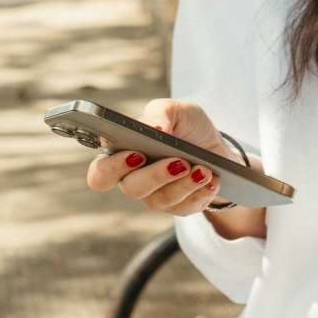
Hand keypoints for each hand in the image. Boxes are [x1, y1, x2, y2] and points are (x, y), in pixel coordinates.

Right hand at [86, 98, 229, 216]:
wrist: (216, 147)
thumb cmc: (188, 127)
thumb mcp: (177, 110)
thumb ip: (161, 112)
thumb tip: (155, 127)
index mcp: (123, 153)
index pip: (101, 172)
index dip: (113, 168)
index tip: (136, 155)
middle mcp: (133, 178)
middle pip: (132, 188)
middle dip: (157, 175)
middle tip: (180, 162)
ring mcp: (154, 196)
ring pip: (161, 200)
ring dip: (185, 184)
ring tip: (204, 169)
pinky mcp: (177, 207)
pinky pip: (184, 208)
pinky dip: (201, 192)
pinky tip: (212, 180)